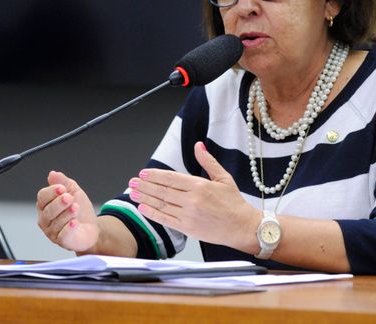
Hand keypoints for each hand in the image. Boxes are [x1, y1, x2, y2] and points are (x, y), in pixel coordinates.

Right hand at [36, 170, 99, 252]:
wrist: (91, 227)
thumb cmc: (79, 210)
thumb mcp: (74, 191)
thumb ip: (63, 182)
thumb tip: (53, 173)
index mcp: (46, 205)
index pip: (42, 197)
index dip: (51, 192)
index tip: (62, 188)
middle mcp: (46, 219)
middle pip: (48, 210)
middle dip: (59, 203)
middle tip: (69, 197)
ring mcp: (52, 232)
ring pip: (56, 222)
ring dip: (67, 214)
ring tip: (76, 208)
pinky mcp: (62, 241)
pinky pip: (63, 235)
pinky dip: (69, 228)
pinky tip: (75, 222)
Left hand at [128, 142, 259, 251]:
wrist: (242, 227)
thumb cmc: (234, 203)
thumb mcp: (223, 177)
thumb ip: (208, 161)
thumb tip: (198, 145)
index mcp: (200, 185)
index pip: (171, 178)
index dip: (155, 175)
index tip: (144, 173)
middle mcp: (192, 200)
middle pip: (163, 191)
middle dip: (145, 185)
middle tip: (132, 181)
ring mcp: (189, 215)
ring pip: (161, 204)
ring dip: (145, 198)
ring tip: (132, 193)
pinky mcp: (188, 229)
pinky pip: (165, 220)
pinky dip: (152, 213)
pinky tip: (143, 208)